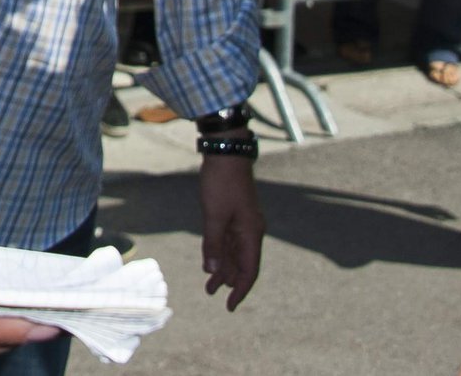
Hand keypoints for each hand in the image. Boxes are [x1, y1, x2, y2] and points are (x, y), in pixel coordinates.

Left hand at [198, 152, 262, 310]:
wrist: (225, 154)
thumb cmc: (221, 183)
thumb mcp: (214, 215)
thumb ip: (212, 243)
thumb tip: (211, 270)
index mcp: (251, 233)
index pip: (249, 270)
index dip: (240, 289)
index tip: (230, 306)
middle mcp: (250, 231)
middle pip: (241, 264)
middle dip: (228, 281)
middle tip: (210, 294)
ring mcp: (242, 222)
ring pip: (233, 253)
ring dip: (222, 268)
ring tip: (209, 284)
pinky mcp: (233, 214)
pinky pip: (227, 240)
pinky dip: (219, 252)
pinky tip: (210, 261)